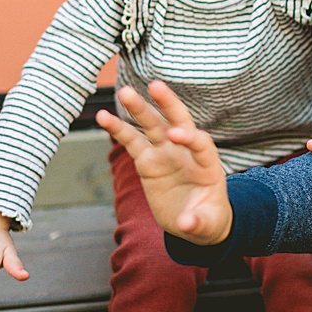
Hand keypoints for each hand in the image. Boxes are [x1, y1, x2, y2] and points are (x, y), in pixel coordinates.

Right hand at [96, 80, 233, 244]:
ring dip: (139, 108)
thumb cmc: (206, 219)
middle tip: (155, 85)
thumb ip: (198, 222)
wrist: (193, 221)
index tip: (175, 135)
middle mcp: (186, 152)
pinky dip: (118, 128)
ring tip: (123, 91)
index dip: (189, 137)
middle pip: (178, 121)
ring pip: (152, 126)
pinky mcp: (148, 161)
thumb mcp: (208, 225)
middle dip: (168, 103)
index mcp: (207, 163)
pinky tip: (103, 116)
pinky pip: (132, 141)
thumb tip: (186, 223)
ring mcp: (166, 153)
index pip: (200, 142)